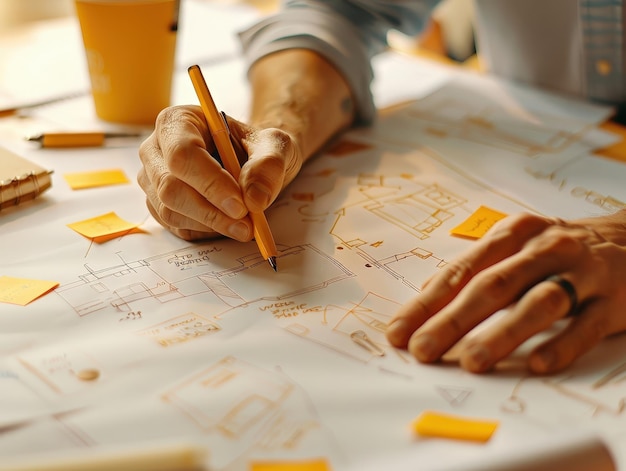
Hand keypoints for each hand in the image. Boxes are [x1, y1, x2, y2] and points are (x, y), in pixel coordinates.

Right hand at [138, 105, 301, 240]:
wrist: (252, 162)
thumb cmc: (257, 147)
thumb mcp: (276, 146)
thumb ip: (269, 165)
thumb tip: (254, 199)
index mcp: (178, 121)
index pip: (182, 154)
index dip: (210, 183)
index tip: (241, 205)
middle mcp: (157, 149)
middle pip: (170, 187)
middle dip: (211, 211)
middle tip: (247, 224)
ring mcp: (153, 180)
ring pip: (171, 211)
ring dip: (212, 225)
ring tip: (245, 225)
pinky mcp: (159, 206)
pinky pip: (176, 227)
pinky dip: (206, 232)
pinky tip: (227, 223)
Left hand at [385, 210, 625, 373]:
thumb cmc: (558, 249)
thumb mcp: (516, 246)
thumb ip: (476, 267)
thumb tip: (427, 295)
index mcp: (513, 235)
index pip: (461, 271)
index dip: (427, 304)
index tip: (399, 332)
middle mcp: (544, 249)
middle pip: (492, 286)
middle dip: (453, 321)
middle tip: (423, 351)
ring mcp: (580, 274)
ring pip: (537, 304)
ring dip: (502, 333)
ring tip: (472, 361)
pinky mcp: (613, 301)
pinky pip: (585, 326)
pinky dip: (561, 345)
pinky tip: (537, 365)